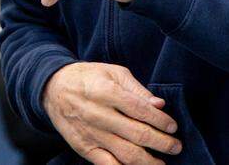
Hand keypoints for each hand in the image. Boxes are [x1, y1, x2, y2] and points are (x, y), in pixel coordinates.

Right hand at [43, 63, 180, 164]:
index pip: (141, 110)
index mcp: (107, 91)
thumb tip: (160, 105)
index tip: (173, 127)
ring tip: (162, 163)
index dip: (161, 121)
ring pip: (127, 154)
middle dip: (163, 143)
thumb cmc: (88, 77)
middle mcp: (99, 114)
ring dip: (149, 162)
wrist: (52, 88)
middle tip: (176, 147)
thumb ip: (137, 89)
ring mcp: (91, 133)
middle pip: (138, 134)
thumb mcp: (112, 72)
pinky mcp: (84, 148)